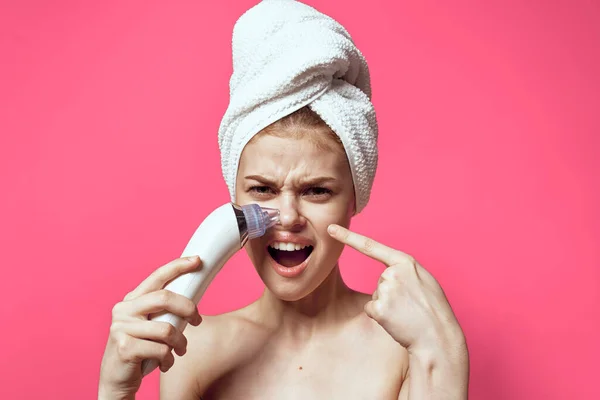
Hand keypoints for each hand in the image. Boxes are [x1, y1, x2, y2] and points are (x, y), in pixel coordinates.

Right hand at [98, 256, 202, 398]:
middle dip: (188, 308)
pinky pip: (161, 350)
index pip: (157, 277)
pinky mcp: (124, 348)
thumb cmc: (141, 350)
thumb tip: (193, 297)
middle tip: (197, 321)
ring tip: (180, 351)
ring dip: (180, 343)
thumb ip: (164, 311)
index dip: (178, 266)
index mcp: (132, 300)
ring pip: (167, 330)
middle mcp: (123, 310)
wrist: (116, 380)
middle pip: (164, 298)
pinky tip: (164, 364)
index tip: (197, 260)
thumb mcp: (151, 325)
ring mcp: (121, 328)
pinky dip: (169, 360)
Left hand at [327, 224, 465, 354]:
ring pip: (377, 296)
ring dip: (388, 305)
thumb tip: (389, 274)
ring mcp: (385, 290)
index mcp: (406, 262)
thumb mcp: (425, 280)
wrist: (438, 336)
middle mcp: (393, 273)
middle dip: (392, 292)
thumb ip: (406, 272)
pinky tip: (397, 320)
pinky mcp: (379, 308)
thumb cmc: (434, 309)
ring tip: (407, 312)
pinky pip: (371, 309)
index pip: (371, 246)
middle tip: (411, 304)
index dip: (348, 237)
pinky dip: (381, 316)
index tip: (330, 229)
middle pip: (380, 280)